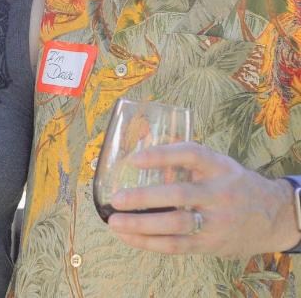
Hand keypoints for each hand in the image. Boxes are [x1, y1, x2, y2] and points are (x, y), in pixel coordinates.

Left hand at [106, 142, 300, 256]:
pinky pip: (177, 246)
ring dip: (141, 225)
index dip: (161, 155)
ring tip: (115, 222)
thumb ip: (187, 159)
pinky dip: (149, 242)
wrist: (274, 216)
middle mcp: (219, 193)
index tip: (133, 159)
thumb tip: (142, 144)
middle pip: (179, 195)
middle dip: (144, 198)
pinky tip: (129, 237)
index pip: (191, 154)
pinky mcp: (212, 244)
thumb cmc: (234, 184)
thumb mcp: (220, 165)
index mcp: (219, 168)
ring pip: (175, 225)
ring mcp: (217, 221)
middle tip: (116, 199)